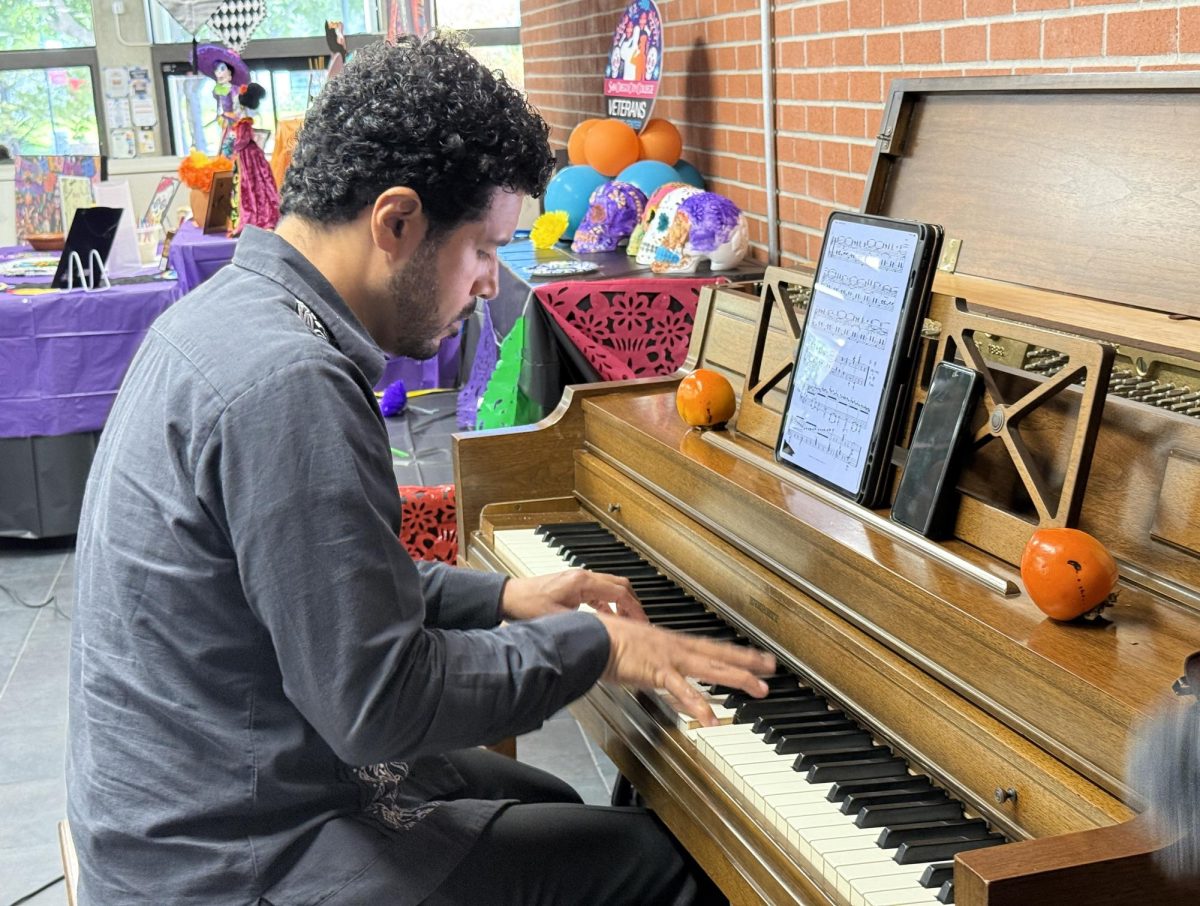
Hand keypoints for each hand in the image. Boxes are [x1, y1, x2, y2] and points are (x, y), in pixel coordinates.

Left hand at [501, 569, 647, 621]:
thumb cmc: (526, 605)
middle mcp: (583, 576)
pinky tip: (606, 617)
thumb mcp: (558, 620)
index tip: (642, 622)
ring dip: (621, 603)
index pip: (620, 593)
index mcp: (583, 582)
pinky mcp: (573, 584)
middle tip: (641, 621)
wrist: (509, 597)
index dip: (635, 609)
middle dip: (633, 604)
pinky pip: (599, 591)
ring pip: (610, 586)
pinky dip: (608, 603)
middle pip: (620, 585)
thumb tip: (605, 634)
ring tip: (627, 621)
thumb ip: (584, 624)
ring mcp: (578, 578)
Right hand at [596, 612, 775, 726]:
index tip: (757, 657)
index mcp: (672, 643)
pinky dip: (698, 705)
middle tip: (771, 669)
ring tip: (758, 689)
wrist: (590, 638)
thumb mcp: (637, 652)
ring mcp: (669, 659)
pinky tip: (710, 720)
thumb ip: (653, 666)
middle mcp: (676, 648)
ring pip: (711, 669)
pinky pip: (682, 691)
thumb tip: (660, 675)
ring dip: (737, 678)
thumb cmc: (606, 641)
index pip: (712, 647)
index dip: (736, 652)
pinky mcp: (657, 671)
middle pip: (720, 655)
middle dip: (747, 662)